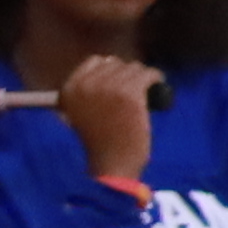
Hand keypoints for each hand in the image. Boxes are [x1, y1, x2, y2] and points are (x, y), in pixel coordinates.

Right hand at [59, 52, 160, 188]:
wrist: (111, 165)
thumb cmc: (99, 143)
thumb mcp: (79, 114)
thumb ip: (87, 92)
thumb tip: (109, 65)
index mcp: (69, 90)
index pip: (94, 62)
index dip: (111, 70)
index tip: (120, 82)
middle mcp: (86, 84)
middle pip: (116, 64)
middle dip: (127, 75)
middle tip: (136, 91)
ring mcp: (108, 87)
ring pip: (134, 69)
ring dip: (142, 78)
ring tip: (147, 92)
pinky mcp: (130, 94)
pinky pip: (149, 74)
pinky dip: (156, 79)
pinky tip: (159, 87)